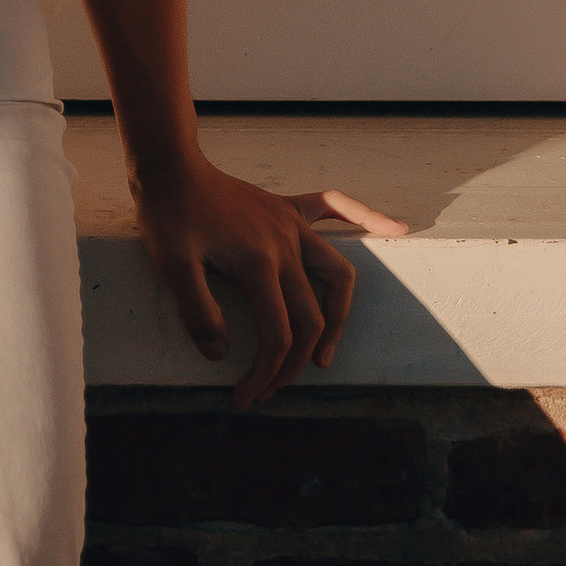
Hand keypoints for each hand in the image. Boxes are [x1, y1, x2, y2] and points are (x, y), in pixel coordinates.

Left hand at [134, 154, 407, 408]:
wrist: (168, 165)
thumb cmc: (167, 215)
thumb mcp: (171, 267)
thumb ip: (198, 313)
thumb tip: (222, 354)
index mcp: (259, 263)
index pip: (277, 334)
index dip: (263, 374)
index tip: (242, 400)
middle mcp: (286, 245)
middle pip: (310, 317)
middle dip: (293, 363)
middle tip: (269, 390)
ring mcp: (291, 225)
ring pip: (337, 275)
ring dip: (339, 316)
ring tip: (324, 351)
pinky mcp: (287, 208)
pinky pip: (336, 207)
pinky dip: (368, 217)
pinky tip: (397, 228)